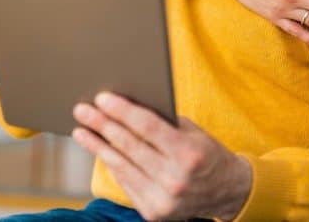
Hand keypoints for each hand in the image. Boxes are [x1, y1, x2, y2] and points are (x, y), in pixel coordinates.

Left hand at [72, 93, 251, 220]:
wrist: (227, 192)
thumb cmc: (207, 153)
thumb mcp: (193, 132)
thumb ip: (163, 122)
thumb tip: (125, 104)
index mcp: (189, 155)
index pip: (147, 127)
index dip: (122, 111)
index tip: (102, 98)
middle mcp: (176, 180)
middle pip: (129, 146)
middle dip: (102, 125)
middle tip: (82, 109)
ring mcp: (164, 200)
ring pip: (122, 166)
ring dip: (97, 146)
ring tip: (81, 130)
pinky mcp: (154, 213)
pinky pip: (126, 183)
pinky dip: (111, 165)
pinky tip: (99, 150)